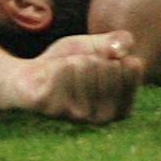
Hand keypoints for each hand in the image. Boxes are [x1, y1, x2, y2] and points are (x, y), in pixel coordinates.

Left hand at [11, 31, 143, 122]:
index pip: (130, 67)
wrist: (30, 76)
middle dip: (89, 57)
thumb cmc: (68, 64)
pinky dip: (56, 65)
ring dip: (71, 61)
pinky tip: (50, 77)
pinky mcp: (54, 109)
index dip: (111, 55)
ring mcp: (79, 116)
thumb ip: (115, 43)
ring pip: (84, 66)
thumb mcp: (95, 47)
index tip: (99, 64)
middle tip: (76, 70)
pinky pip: (63, 70)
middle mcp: (103, 118)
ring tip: (62, 74)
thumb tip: (123, 47)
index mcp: (121, 107)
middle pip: (107, 66)